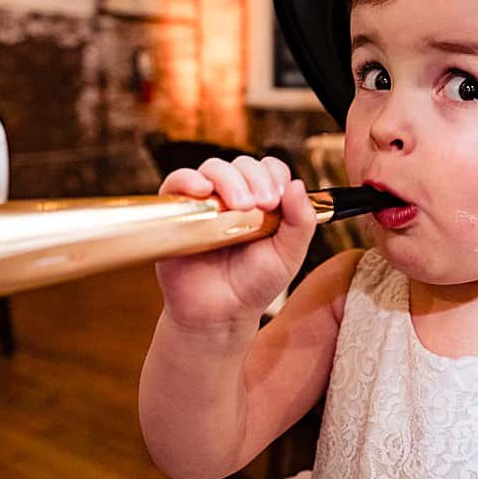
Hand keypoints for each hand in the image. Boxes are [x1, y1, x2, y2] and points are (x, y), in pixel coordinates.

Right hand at [151, 157, 314, 333]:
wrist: (219, 314)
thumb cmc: (254, 284)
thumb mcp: (289, 254)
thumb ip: (301, 221)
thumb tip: (298, 184)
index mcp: (263, 201)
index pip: (270, 168)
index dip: (275, 175)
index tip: (277, 199)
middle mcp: (233, 197)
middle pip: (243, 164)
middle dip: (255, 178)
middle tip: (262, 205)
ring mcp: (205, 203)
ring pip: (213, 168)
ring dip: (229, 179)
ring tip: (240, 206)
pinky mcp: (178, 213)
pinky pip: (176, 183)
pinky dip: (187, 179)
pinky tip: (202, 190)